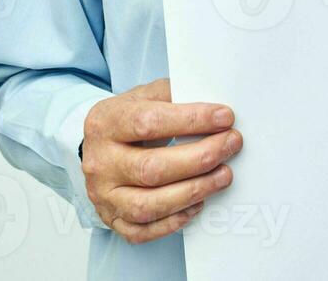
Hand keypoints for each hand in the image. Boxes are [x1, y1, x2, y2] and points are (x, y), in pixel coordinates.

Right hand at [81, 78, 242, 242]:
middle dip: (200, 158)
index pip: (148, 123)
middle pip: (152, 168)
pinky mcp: (111, 219)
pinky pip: (143, 231)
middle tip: (231, 145)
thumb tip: (213, 109)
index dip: (191, 120)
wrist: (97, 148)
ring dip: (193, 191)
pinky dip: (174, 221)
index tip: (224, 117)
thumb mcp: (143, 97)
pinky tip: (198, 203)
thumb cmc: (127, 121)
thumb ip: (174, 97)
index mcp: (106, 123)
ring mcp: (104, 195)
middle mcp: (100, 162)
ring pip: (149, 205)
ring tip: (223, 176)